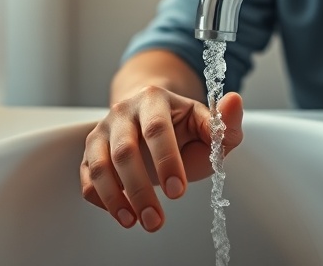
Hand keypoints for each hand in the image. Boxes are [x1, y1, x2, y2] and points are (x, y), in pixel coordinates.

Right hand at [80, 86, 242, 231]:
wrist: (151, 119)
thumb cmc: (184, 130)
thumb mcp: (207, 127)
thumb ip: (225, 123)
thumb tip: (235, 101)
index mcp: (154, 99)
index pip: (156, 129)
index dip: (166, 161)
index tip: (177, 192)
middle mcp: (123, 112)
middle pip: (124, 151)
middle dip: (141, 190)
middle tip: (156, 221)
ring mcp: (103, 131)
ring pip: (101, 165)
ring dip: (116, 199)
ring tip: (135, 223)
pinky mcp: (91, 151)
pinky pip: (88, 176)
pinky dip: (100, 198)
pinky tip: (122, 214)